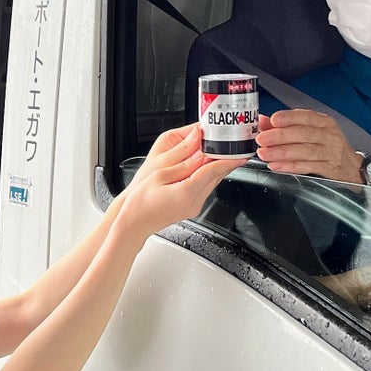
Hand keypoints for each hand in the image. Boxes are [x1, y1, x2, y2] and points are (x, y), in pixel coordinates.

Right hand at [115, 125, 238, 238]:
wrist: (133, 224)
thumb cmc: (140, 202)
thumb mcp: (159, 175)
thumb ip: (182, 162)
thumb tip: (198, 151)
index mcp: (186, 192)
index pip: (213, 171)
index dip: (227, 158)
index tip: (237, 150)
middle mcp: (194, 202)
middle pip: (216, 177)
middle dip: (225, 161)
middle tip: (231, 146)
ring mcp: (194, 207)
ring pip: (212, 183)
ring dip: (217, 168)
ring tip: (218, 153)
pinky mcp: (192, 208)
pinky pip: (205, 188)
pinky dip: (208, 176)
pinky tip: (204, 167)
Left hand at [255, 109, 361, 181]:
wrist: (351, 167)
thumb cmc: (327, 147)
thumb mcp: (311, 132)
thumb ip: (285, 127)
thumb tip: (262, 121)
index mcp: (324, 122)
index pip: (306, 116)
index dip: (289, 118)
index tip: (273, 120)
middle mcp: (329, 135)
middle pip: (304, 133)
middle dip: (280, 136)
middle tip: (262, 139)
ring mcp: (331, 152)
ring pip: (305, 150)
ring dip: (282, 152)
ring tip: (265, 154)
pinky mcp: (330, 169)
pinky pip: (308, 166)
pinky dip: (291, 166)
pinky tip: (277, 166)